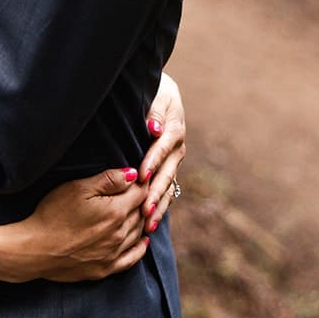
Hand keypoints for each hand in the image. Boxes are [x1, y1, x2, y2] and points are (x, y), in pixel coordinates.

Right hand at [22, 168, 149, 281]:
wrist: (36, 249)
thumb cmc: (53, 214)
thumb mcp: (77, 188)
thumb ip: (108, 180)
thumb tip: (133, 174)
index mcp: (115, 211)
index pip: (140, 194)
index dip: (140, 183)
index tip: (137, 178)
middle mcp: (120, 234)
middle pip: (141, 214)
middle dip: (141, 201)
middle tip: (137, 193)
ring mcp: (113, 253)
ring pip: (138, 233)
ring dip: (141, 221)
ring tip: (139, 212)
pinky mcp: (105, 269)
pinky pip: (132, 258)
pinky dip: (140, 248)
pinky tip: (142, 241)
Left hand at [137, 72, 187, 233]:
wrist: (164, 95)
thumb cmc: (155, 92)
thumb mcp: (157, 95)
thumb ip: (154, 111)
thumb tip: (152, 129)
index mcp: (173, 130)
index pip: (162, 148)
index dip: (152, 162)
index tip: (141, 176)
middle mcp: (177, 149)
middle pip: (167, 174)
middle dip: (155, 193)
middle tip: (144, 210)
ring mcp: (175, 162)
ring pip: (168, 187)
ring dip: (158, 206)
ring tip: (147, 225)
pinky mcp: (169, 170)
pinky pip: (166, 191)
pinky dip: (159, 207)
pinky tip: (149, 225)